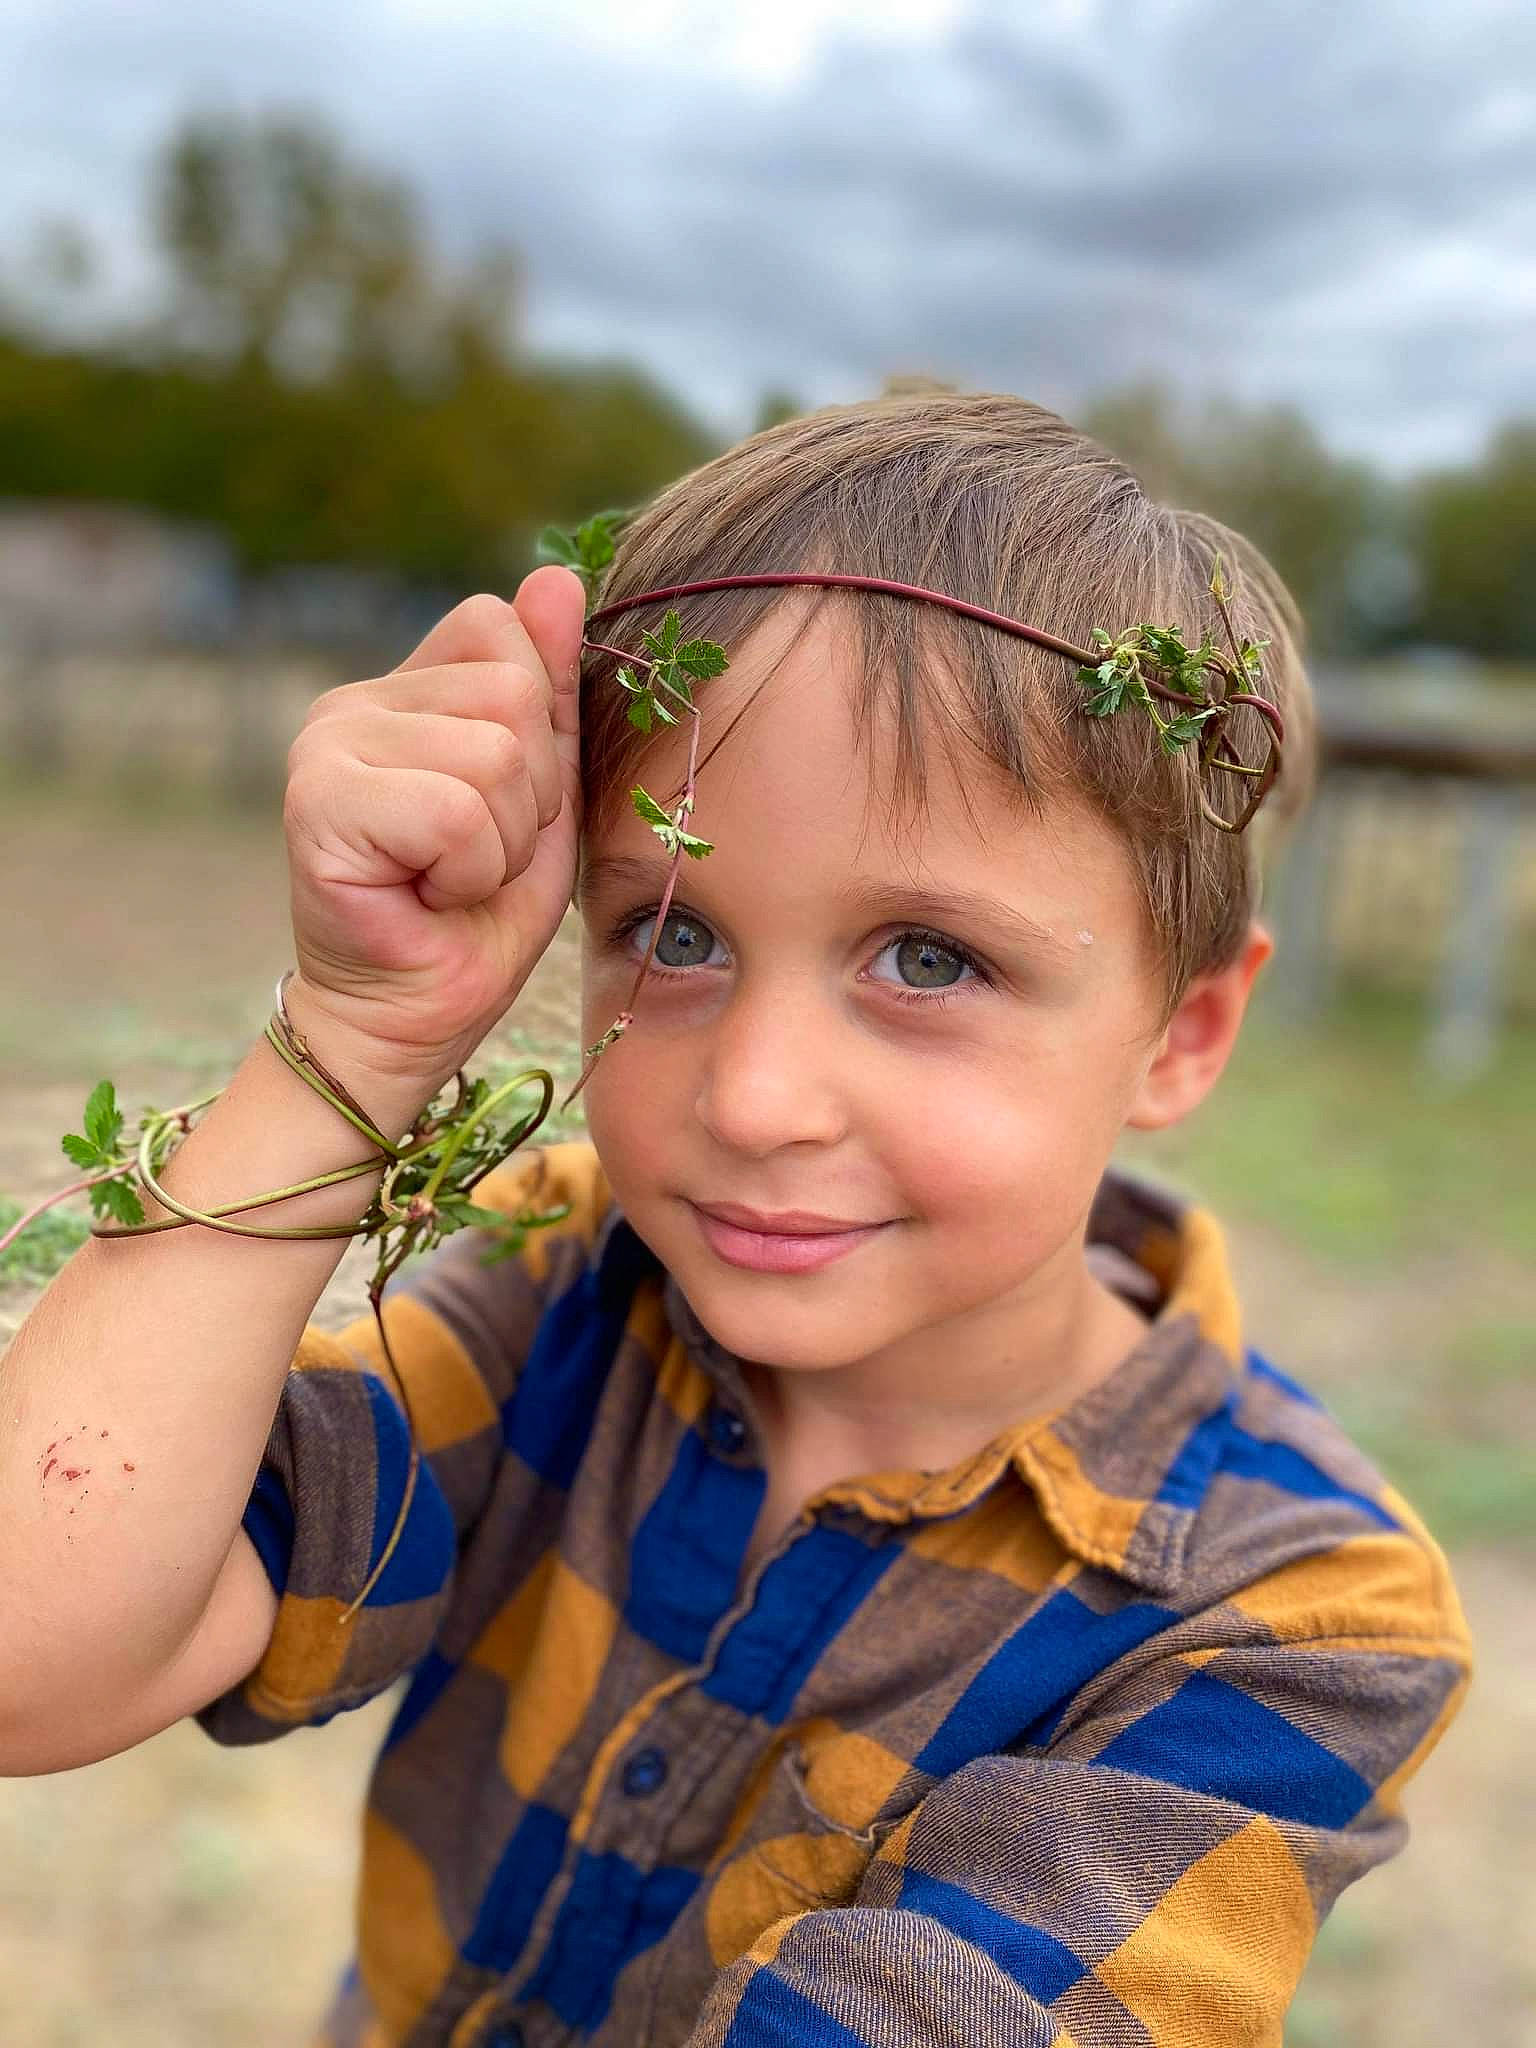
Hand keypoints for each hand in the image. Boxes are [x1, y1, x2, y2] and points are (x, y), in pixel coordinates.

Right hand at [281, 567, 585, 1083]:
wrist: (410, 1021)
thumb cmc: (475, 918)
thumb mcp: (539, 795)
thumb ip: (547, 694)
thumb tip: (557, 575)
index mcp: (403, 688)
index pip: (502, 629)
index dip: (538, 726)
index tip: (505, 808)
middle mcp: (350, 702)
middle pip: (512, 697)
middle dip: (530, 798)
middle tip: (475, 858)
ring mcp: (325, 747)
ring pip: (495, 754)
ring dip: (501, 842)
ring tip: (450, 879)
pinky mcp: (317, 803)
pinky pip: (456, 809)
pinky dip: (468, 869)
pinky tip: (425, 896)